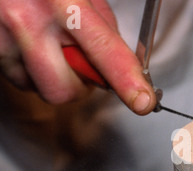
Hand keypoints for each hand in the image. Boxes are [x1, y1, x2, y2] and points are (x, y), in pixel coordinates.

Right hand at [0, 0, 155, 114]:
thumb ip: (102, 26)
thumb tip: (123, 63)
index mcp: (60, 1)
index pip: (103, 49)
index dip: (126, 80)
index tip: (142, 101)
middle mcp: (27, 22)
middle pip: (65, 89)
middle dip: (80, 86)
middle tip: (83, 64)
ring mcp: (3, 40)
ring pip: (42, 90)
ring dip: (57, 79)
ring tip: (53, 47)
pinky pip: (21, 82)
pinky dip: (34, 73)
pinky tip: (33, 48)